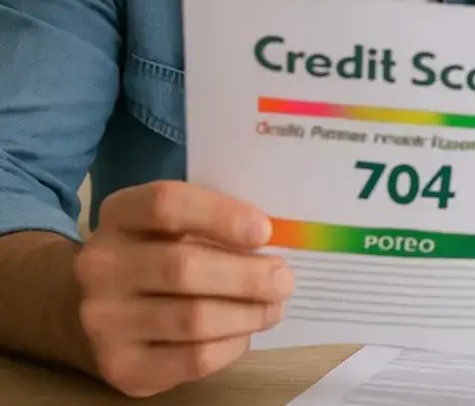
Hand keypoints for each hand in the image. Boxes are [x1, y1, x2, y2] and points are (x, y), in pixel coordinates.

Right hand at [74, 181, 294, 396]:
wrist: (94, 310)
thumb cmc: (155, 256)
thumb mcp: (173, 226)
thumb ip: (215, 224)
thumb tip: (277, 244)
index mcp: (118, 215)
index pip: (166, 204)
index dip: (221, 215)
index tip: (264, 231)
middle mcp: (100, 265)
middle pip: (183, 268)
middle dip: (248, 276)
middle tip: (284, 280)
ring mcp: (103, 319)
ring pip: (194, 318)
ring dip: (248, 314)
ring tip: (273, 307)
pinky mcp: (120, 365)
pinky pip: (193, 358)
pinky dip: (231, 345)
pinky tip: (243, 333)